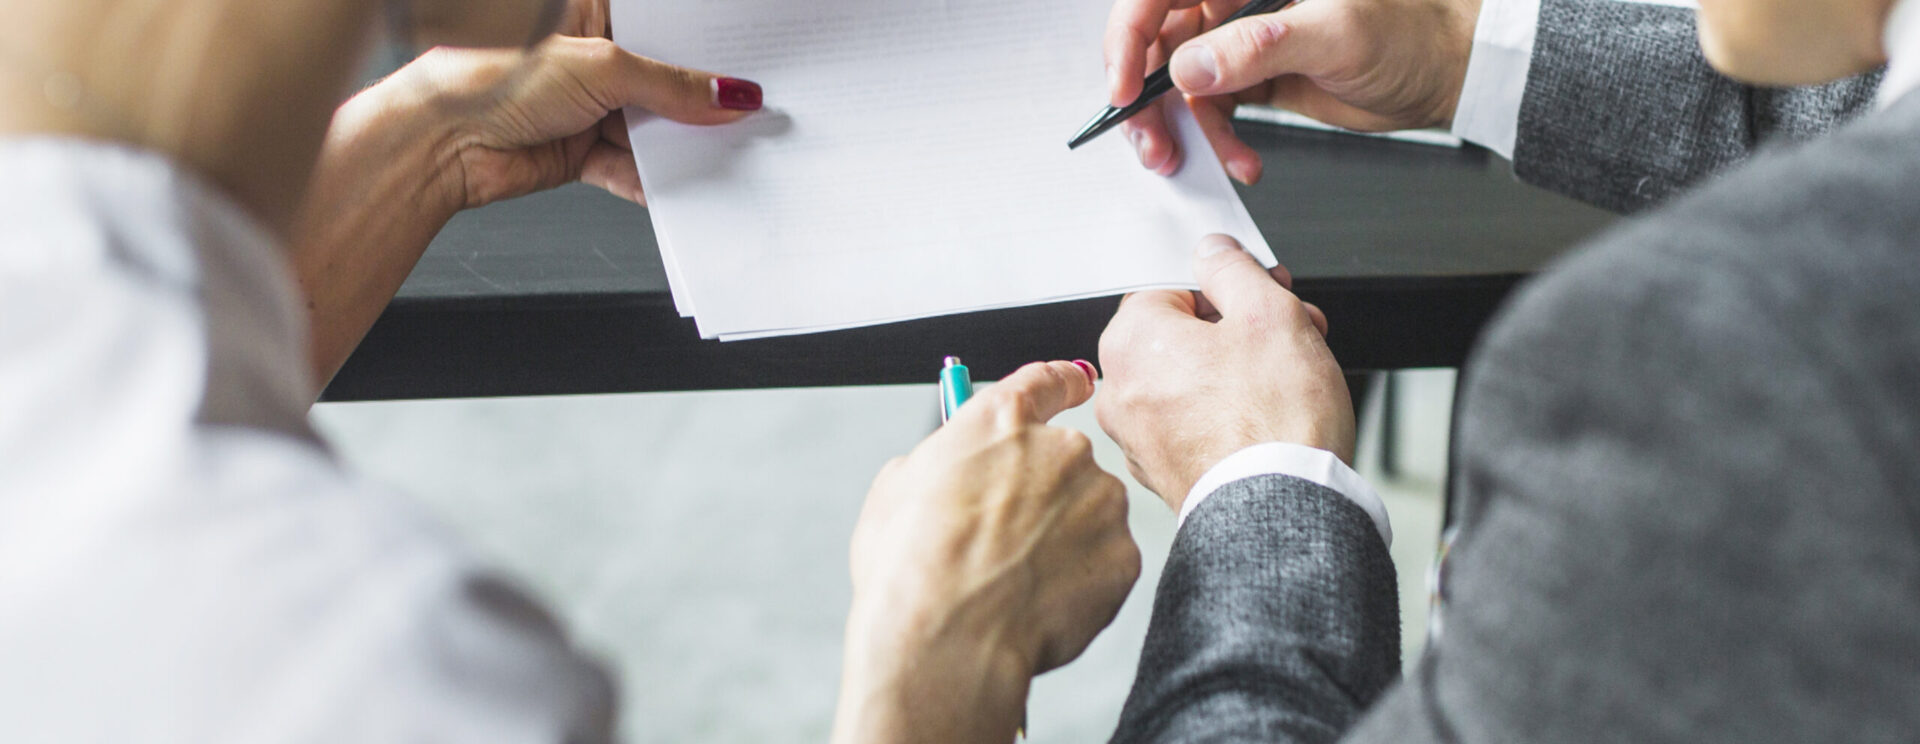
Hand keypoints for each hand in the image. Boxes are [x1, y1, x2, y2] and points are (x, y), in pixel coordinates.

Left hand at [292, 21, 760, 385]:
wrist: (436, 143)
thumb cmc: (488, 76)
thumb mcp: (601, 69)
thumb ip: (671, 84)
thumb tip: (727, 93)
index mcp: (590, 10)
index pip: (665, 21)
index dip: (706, 40)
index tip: (748, 56)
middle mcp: (591, 55)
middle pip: (665, 77)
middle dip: (700, 98)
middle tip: (744, 107)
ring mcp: (586, 105)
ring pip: (652, 125)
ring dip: (681, 142)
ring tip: (722, 150)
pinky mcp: (579, 151)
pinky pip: (630, 166)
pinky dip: (653, 178)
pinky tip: (680, 182)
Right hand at [833, 361, 1139, 743]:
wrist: (946, 636)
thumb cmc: (911, 566)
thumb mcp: (898, 489)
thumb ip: (942, 464)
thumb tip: (951, 475)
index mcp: (1003, 421)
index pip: (1049, 380)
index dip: (1063, 384)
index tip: (1077, 385)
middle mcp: (1062, 450)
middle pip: (1067, 461)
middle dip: (1044, 494)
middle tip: (1005, 538)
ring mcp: (1099, 503)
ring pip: (1090, 515)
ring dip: (1064, 539)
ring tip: (1013, 579)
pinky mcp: (1122, 557)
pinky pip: (1105, 564)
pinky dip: (1081, 581)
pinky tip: (1038, 602)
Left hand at [1096, 235, 1351, 512]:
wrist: (1284, 513)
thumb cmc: (1274, 423)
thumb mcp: (1269, 313)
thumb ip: (1234, 270)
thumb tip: (1214, 253)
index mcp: (1133, 341)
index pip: (1172, 285)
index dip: (1229, 285)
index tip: (1266, 292)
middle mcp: (1121, 389)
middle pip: (1184, 333)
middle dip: (1243, 327)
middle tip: (1294, 331)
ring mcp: (1138, 436)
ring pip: (1192, 378)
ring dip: (1241, 368)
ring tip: (1292, 377)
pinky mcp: (1164, 470)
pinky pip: (1194, 421)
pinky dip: (1228, 412)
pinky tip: (1269, 417)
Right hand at [1104, 0, 1479, 183]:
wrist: (1445, 71)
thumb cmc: (1412, 31)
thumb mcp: (1339, 34)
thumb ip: (1261, 45)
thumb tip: (1193, 63)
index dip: (1130, 36)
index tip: (1125, 86)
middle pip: (1157, 41)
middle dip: (1147, 97)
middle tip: (1155, 143)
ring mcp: (1241, 37)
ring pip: (1177, 81)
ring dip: (1181, 128)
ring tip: (1196, 160)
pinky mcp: (1251, 73)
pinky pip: (1209, 108)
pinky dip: (1216, 140)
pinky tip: (1240, 158)